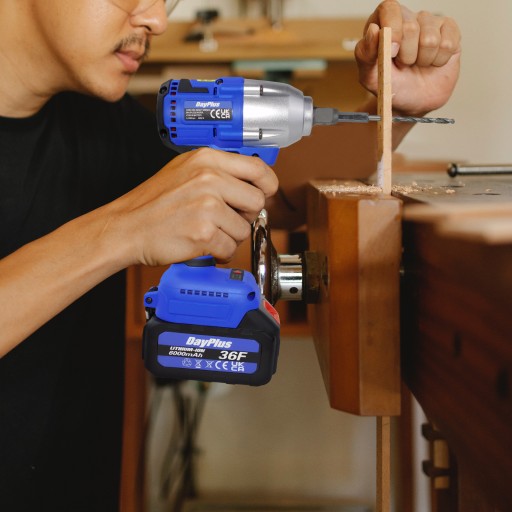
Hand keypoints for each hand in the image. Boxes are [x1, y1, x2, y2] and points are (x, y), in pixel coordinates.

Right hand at [111, 148, 277, 265]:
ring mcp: (207, 206)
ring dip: (230, 237)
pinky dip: (219, 253)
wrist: (126, 227)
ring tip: (207, 233)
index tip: (264, 194)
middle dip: (245, 216)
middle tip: (226, 220)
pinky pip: (230, 248)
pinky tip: (203, 245)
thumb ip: (217, 171)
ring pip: (244, 229)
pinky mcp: (204, 232)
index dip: (267, 185)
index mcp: (207, 159)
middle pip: (256, 202)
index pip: (257, 168)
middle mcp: (210, 178)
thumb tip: (251, 183)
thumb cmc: (153, 203)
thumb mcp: (184, 170)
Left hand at [355, 0, 460, 115]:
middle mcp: (408, 18)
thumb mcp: (369, 76)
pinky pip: (448, 44)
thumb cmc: (390, 85)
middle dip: (406, 55)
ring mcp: (430, 23)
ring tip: (417, 64)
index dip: (392, 29)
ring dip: (422, 60)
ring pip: (430, 39)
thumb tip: (373, 30)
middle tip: (404, 65)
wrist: (411, 102)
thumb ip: (365, 54)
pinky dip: (438, 61)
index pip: (390, 8)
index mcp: (384, 22)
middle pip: (411, 27)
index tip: (392, 51)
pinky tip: (433, 63)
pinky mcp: (450, 31)